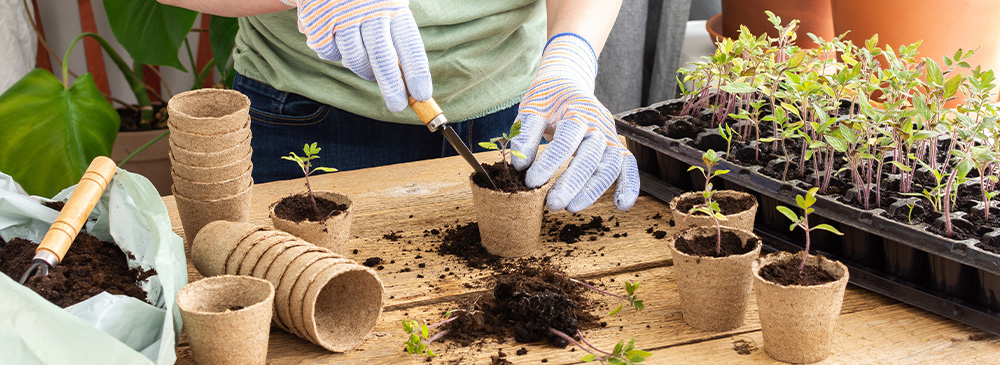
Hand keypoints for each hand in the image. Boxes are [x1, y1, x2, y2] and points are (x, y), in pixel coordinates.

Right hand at [283, 0, 431, 111]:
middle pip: (383, 58)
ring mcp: (341, 15)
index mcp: (393, 5)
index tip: (422, 95)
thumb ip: (396, 38)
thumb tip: (408, 83)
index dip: (416, 73)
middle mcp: (368, 9)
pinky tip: (339, 38)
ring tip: (367, 63)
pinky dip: (335, 53)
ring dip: (363, 69)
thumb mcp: (388, 6)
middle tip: (397, 105)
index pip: (409, 44)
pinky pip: (329, 53)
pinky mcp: (317, 22)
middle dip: (392, 87)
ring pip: (354, 59)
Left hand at [510, 33, 639, 212]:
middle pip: (590, 157)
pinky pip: (629, 166)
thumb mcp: (531, 108)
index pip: (566, 140)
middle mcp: (599, 124)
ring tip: (571, 208)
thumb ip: (525, 135)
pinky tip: (622, 206)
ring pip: (610, 166)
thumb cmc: (548, 98)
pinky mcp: (617, 146)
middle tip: (552, 204)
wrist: (568, 82)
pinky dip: (630, 185)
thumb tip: (520, 166)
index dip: (548, 163)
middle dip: (571, 183)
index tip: (530, 182)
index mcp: (578, 111)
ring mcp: (611, 136)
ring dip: (593, 190)